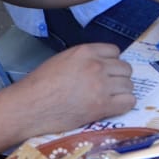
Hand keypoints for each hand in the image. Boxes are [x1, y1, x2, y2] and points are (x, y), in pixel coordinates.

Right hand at [7, 43, 134, 135]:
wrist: (29, 106)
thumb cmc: (39, 85)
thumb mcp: (62, 60)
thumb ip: (83, 59)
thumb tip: (97, 65)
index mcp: (85, 51)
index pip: (115, 51)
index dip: (112, 62)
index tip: (108, 71)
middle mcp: (96, 65)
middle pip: (125, 68)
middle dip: (119, 77)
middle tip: (110, 87)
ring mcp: (101, 86)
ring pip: (129, 85)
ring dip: (122, 92)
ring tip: (111, 98)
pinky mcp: (102, 106)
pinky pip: (128, 102)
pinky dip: (124, 105)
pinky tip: (115, 107)